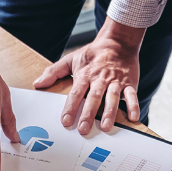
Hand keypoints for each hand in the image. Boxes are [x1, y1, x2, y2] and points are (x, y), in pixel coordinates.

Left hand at [33, 17, 143, 134]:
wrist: (117, 41)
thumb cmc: (92, 54)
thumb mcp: (70, 60)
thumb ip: (53, 72)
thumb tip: (38, 84)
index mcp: (85, 75)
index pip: (76, 93)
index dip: (71, 107)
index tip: (65, 122)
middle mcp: (100, 79)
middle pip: (94, 98)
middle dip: (89, 114)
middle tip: (83, 129)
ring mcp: (116, 81)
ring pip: (112, 97)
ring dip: (110, 112)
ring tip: (106, 127)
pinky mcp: (130, 82)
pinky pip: (132, 95)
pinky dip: (133, 105)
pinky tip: (133, 118)